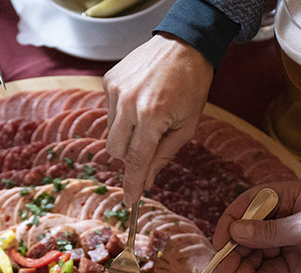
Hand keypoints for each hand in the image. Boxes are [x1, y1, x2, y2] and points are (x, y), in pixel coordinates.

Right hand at [103, 33, 213, 203]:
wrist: (184, 44)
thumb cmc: (192, 85)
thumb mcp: (186, 126)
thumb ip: (164, 156)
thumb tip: (147, 181)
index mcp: (152, 117)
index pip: (135, 160)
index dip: (132, 183)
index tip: (129, 200)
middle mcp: (128, 104)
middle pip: (116, 151)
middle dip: (130, 155)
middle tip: (150, 142)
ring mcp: (115, 90)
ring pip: (111, 132)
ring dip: (127, 133)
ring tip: (148, 114)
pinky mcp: (108, 81)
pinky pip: (109, 112)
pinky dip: (123, 114)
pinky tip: (140, 100)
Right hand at [209, 180, 300, 272]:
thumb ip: (272, 232)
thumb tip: (236, 230)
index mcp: (292, 196)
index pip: (251, 203)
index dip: (232, 221)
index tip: (220, 242)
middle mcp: (287, 217)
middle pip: (249, 232)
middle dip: (235, 251)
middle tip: (224, 272)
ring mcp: (290, 243)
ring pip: (256, 254)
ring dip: (244, 268)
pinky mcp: (295, 265)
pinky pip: (269, 271)